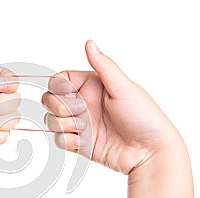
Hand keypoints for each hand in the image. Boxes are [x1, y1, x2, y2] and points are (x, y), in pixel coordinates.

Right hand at [42, 40, 181, 173]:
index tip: (68, 93)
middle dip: (58, 107)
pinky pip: (60, 139)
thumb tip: (90, 43)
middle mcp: (84, 103)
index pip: (60, 80)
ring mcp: (81, 124)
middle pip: (50, 100)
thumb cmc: (144, 118)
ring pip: (52, 120)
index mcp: (92, 86)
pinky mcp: (80, 143)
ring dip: (62, 125)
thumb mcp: (124, 88)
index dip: (58, 86)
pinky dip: (67, 141)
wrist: (149, 152)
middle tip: (79, 112)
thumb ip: (103, 66)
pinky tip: (84, 142)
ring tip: (83, 129)